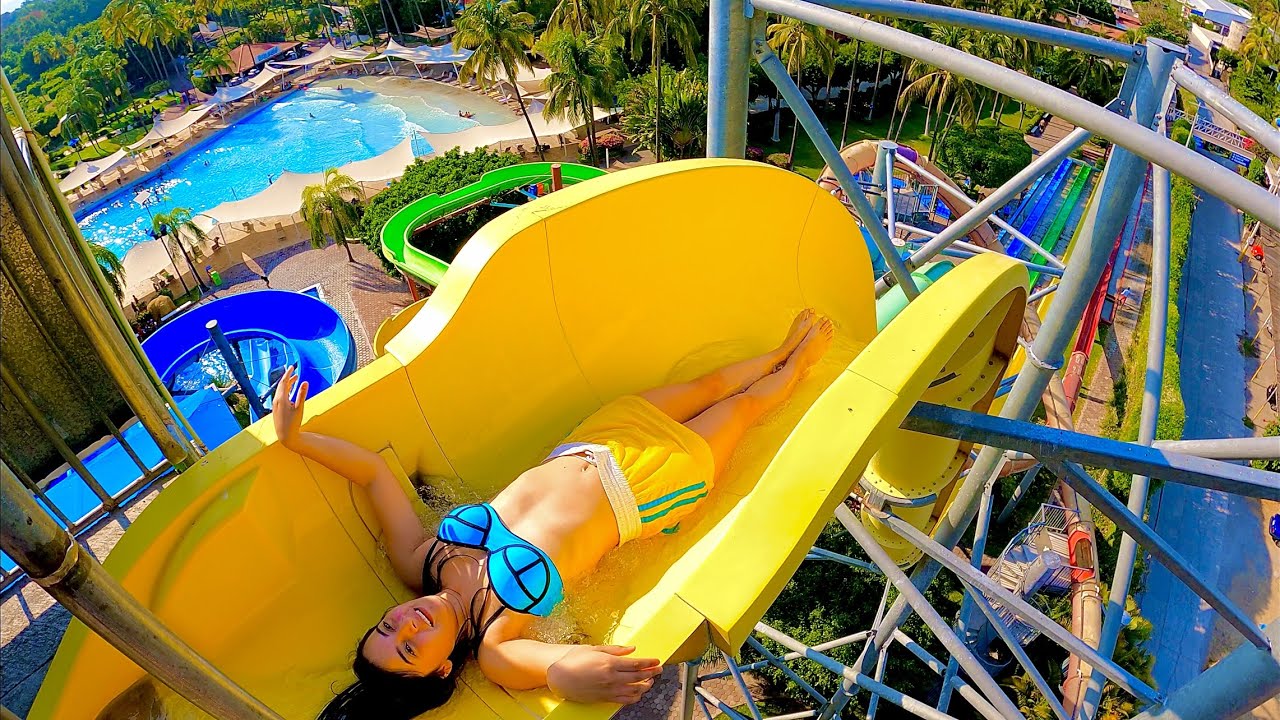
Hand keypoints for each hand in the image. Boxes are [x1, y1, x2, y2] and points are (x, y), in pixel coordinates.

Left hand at [272, 365, 307, 449]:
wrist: (285, 436)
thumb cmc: (293, 423)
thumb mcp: (300, 408)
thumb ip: (302, 394)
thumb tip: (305, 382)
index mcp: (281, 398)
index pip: (283, 382)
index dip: (288, 374)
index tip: (292, 367)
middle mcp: (276, 400)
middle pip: (281, 385)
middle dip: (288, 377)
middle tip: (294, 371)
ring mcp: (275, 405)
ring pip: (281, 391)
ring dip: (287, 384)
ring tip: (295, 379)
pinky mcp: (276, 409)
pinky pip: (280, 396)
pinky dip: (286, 391)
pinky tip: (291, 391)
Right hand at [546, 645, 661, 704]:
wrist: (559, 677)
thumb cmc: (573, 660)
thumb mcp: (594, 649)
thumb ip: (615, 649)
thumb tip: (631, 649)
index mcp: (609, 663)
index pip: (636, 664)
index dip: (649, 663)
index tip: (656, 661)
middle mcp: (611, 677)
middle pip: (638, 677)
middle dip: (651, 673)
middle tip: (658, 670)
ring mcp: (608, 689)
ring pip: (633, 690)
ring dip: (645, 686)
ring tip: (650, 681)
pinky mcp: (604, 698)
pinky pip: (624, 700)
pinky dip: (634, 697)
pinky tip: (638, 693)